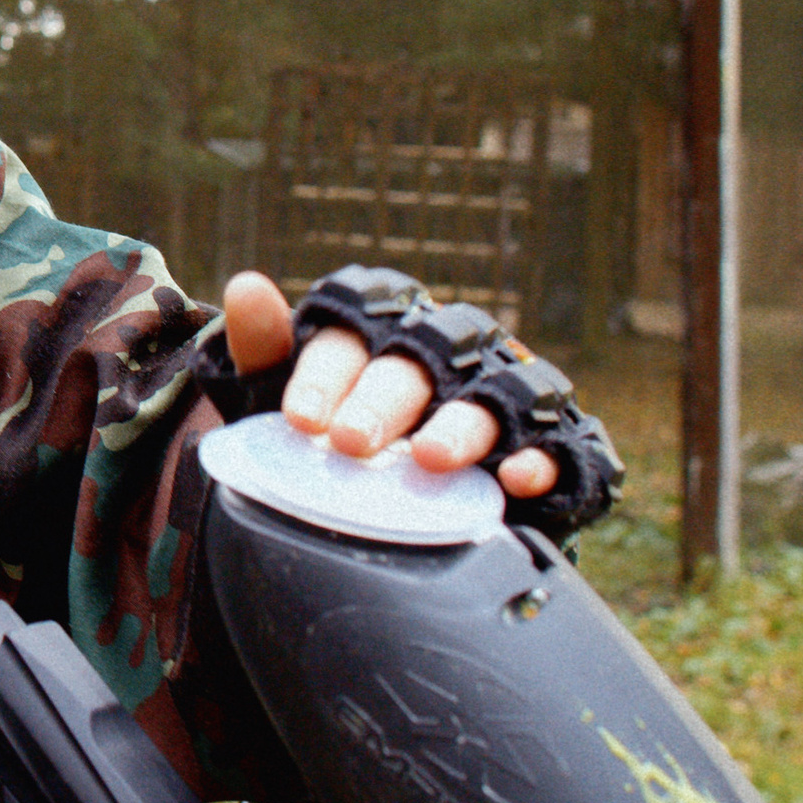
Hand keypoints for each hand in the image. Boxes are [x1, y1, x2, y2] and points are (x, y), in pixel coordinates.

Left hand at [221, 271, 563, 502]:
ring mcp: (502, 395)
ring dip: (462, 423)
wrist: (410, 516)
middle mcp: (446, 351)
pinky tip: (515, 480)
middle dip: (385, 400)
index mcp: (380, 334)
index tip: (301, 420)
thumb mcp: (293, 408)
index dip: (328, 373)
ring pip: (492, 392)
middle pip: (419, 361)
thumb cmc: (346, 443)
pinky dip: (541, 457)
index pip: (352, 334)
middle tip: (352, 444)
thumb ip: (265, 353)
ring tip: (429, 460)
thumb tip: (245, 286)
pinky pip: (558, 442)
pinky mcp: (550, 443)